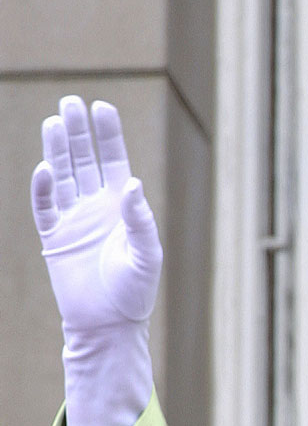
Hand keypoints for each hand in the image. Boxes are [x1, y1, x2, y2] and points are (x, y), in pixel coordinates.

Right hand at [32, 96, 161, 334]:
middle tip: (70, 101)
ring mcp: (73, 220)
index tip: (101, 106)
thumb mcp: (147, 255)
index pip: (114, 162)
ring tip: (54, 120)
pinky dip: (43, 188)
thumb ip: (140, 220)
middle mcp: (96, 208)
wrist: (109, 324)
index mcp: (123, 208)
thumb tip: (131, 183)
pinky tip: (44, 167)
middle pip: (84, 161)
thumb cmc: (135, 292)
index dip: (108, 135)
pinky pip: (44, 206)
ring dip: (57, 150)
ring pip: (61, 176)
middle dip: (78, 132)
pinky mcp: (53, 238)